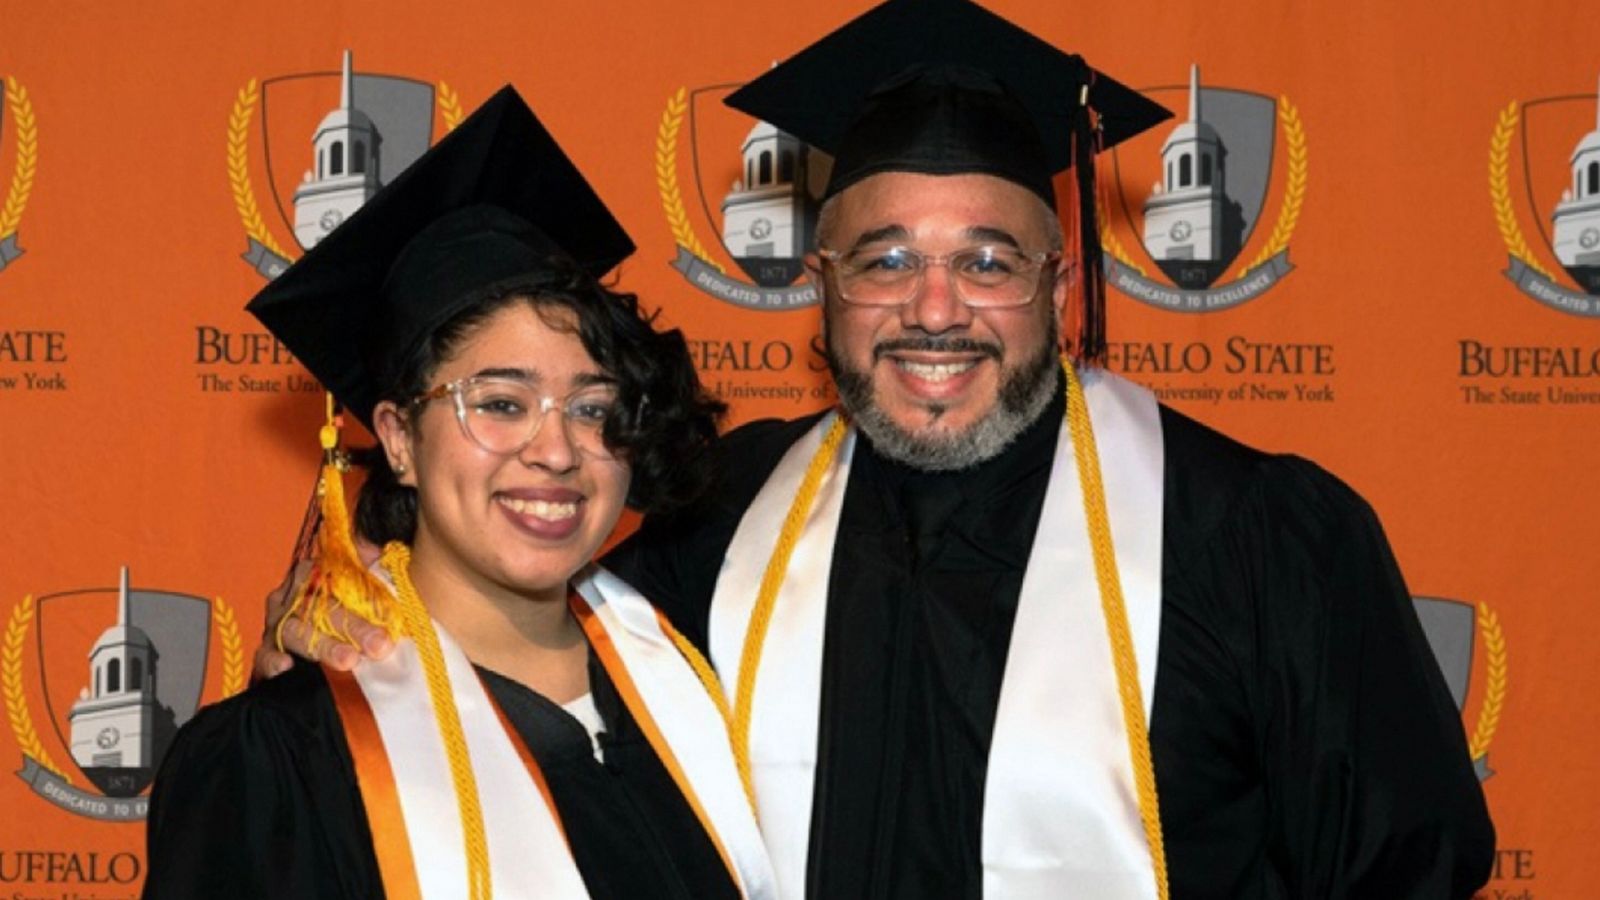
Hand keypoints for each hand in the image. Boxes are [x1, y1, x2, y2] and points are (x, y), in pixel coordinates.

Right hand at [251, 552, 394, 680]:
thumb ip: (374, 565)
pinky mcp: (267, 651)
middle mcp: (292, 594)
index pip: (335, 574)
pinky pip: (264, 654)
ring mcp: (277, 622)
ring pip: (295, 631)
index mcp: (315, 572)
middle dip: (353, 627)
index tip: (388, 613)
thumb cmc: (354, 609)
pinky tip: (287, 666)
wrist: (324, 642)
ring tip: (347, 660)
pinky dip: (273, 661)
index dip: (363, 594)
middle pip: (320, 605)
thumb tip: (377, 551)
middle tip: (378, 645)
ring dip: (323, 646)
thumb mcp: (366, 584)